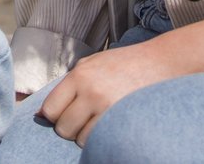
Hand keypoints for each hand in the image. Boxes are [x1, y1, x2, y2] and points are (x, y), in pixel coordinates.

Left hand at [36, 41, 180, 145]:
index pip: (50, 109)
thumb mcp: (90, 64)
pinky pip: (101, 141)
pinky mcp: (124, 120)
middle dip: (68, 128)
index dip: (52, 116)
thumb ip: (68, 84)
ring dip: (85, 135)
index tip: (59, 115)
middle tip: (79, 120)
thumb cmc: (123, 63)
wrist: (160, 63)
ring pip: (82, 138)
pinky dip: (100, 139)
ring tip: (95, 122)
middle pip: (64, 127)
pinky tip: (106, 127)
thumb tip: (43, 111)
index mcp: (79, 76)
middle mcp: (91, 92)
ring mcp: (109, 108)